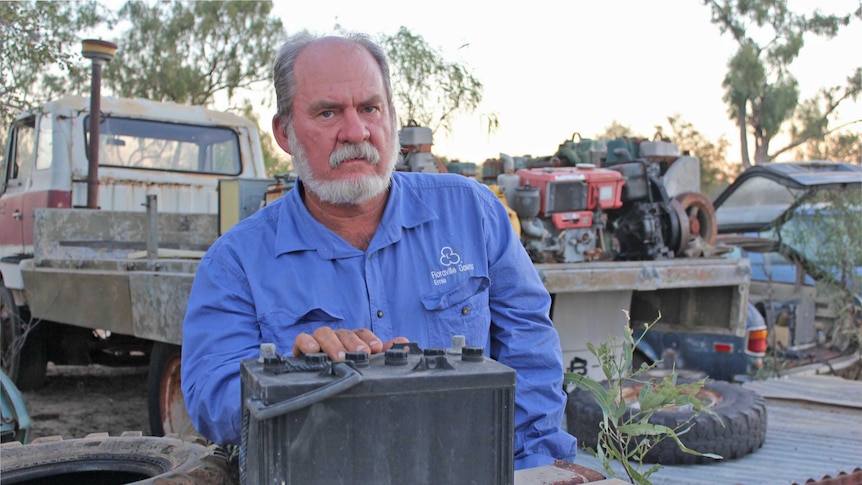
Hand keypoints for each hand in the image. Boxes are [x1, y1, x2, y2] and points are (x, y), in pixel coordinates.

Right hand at [292, 327, 408, 360]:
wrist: (315, 380)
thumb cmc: (343, 368)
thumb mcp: (364, 362)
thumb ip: (383, 353)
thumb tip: (405, 344)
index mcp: (351, 339)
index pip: (361, 333)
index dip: (369, 338)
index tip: (377, 348)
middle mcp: (336, 337)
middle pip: (344, 332)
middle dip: (354, 342)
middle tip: (362, 354)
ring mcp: (318, 341)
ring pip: (324, 333)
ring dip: (334, 344)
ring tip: (340, 357)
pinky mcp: (301, 348)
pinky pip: (301, 339)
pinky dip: (306, 342)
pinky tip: (313, 351)